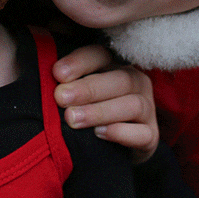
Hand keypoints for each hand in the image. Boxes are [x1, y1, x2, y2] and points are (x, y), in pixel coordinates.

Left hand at [52, 44, 157, 161]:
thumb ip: (63, 72)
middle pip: (119, 79)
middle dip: (88, 89)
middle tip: (61, 98)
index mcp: (115, 64)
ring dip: (100, 111)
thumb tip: (47, 49)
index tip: (57, 73)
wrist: (110, 148)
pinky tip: (100, 134)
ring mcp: (147, 108)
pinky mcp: (151, 135)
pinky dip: (122, 133)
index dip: (79, 62)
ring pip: (132, 105)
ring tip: (73, 118)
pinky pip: (143, 134)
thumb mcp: (74, 87)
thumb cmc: (86, 109)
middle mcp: (135, 82)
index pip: (101, 55)